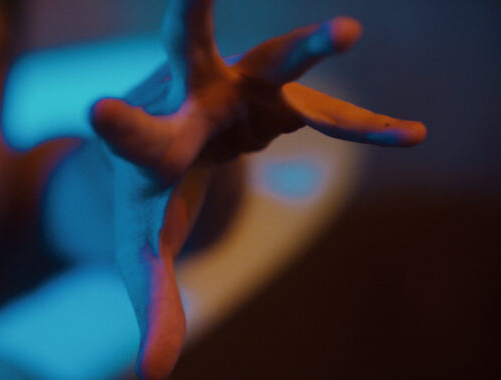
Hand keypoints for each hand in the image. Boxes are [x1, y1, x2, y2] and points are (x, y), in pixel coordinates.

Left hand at [90, 1, 425, 378]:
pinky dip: (363, 127)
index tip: (96, 110)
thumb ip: (151, 304)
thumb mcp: (143, 253)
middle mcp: (185, 98)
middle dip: (192, 16)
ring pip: (273, 63)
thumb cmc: (148, 199)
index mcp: (147, 142)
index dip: (117, 127)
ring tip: (350, 31)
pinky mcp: (272, 98)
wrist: (170, 147)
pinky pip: (325, 113)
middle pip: (185, 49)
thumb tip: (151, 379)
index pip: (130, 135)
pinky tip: (411, 137)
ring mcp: (232, 89)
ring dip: (309, 50)